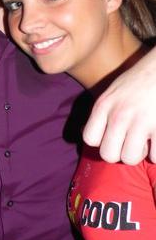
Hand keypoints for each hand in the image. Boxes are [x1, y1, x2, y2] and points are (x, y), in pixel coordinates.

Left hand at [83, 48, 155, 163]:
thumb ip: (102, 112)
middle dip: (120, 153)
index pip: (89, 139)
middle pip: (108, 154)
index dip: (102, 142)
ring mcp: (141, 121)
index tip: (115, 135)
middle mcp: (119, 114)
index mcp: (104, 105)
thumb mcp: (113, 91)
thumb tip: (90, 135)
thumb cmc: (140, 81)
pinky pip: (155, 157)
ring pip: (130, 158)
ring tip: (147, 141)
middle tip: (132, 142)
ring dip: (140, 154)